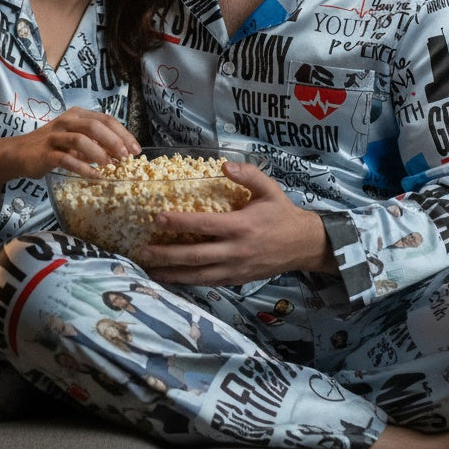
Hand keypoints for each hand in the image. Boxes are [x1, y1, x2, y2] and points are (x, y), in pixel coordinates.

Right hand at [0, 108, 141, 189]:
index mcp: (77, 115)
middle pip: (95, 126)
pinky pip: (66, 159)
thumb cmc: (52, 146)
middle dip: (114, 141)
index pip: (106, 119)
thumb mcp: (75, 139)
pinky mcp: (45, 153)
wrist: (19, 153)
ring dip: (99, 154)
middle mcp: (66, 121)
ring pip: (81, 139)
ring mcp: (55, 136)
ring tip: (111, 167)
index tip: (136, 149)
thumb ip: (95, 143)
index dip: (123, 134)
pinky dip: (82, 168)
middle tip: (127, 157)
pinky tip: (94, 176)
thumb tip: (122, 153)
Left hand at [137, 160, 336, 286]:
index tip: (157, 218)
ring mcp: (236, 268)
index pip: (204, 225)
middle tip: (144, 251)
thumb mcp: (269, 189)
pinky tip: (172, 279)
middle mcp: (236, 250)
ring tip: (149, 270)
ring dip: (173, 274)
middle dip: (168, 254)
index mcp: (241, 226)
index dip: (179, 222)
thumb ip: (248, 175)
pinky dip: (188, 282)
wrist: (304, 245)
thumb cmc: (282, 214)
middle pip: (196, 255)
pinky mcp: (237, 279)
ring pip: (199, 275)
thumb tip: (224, 166)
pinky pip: (208, 282)